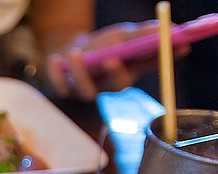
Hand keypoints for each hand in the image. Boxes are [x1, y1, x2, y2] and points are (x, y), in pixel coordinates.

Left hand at [47, 20, 189, 100]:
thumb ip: (144, 34)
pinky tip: (54, 59)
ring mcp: (87, 89)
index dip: (158, 59)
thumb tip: (173, 29)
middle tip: (111, 59)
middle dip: (116, 73)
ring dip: (80, 72)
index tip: (169, 46)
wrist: (71, 50)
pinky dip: (55, 73)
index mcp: (129, 71)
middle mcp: (109, 85)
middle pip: (117, 85)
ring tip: (75, 53)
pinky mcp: (65, 89)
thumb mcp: (123, 35)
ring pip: (85, 89)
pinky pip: (59, 85)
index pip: (147, 67)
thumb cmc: (102, 45)